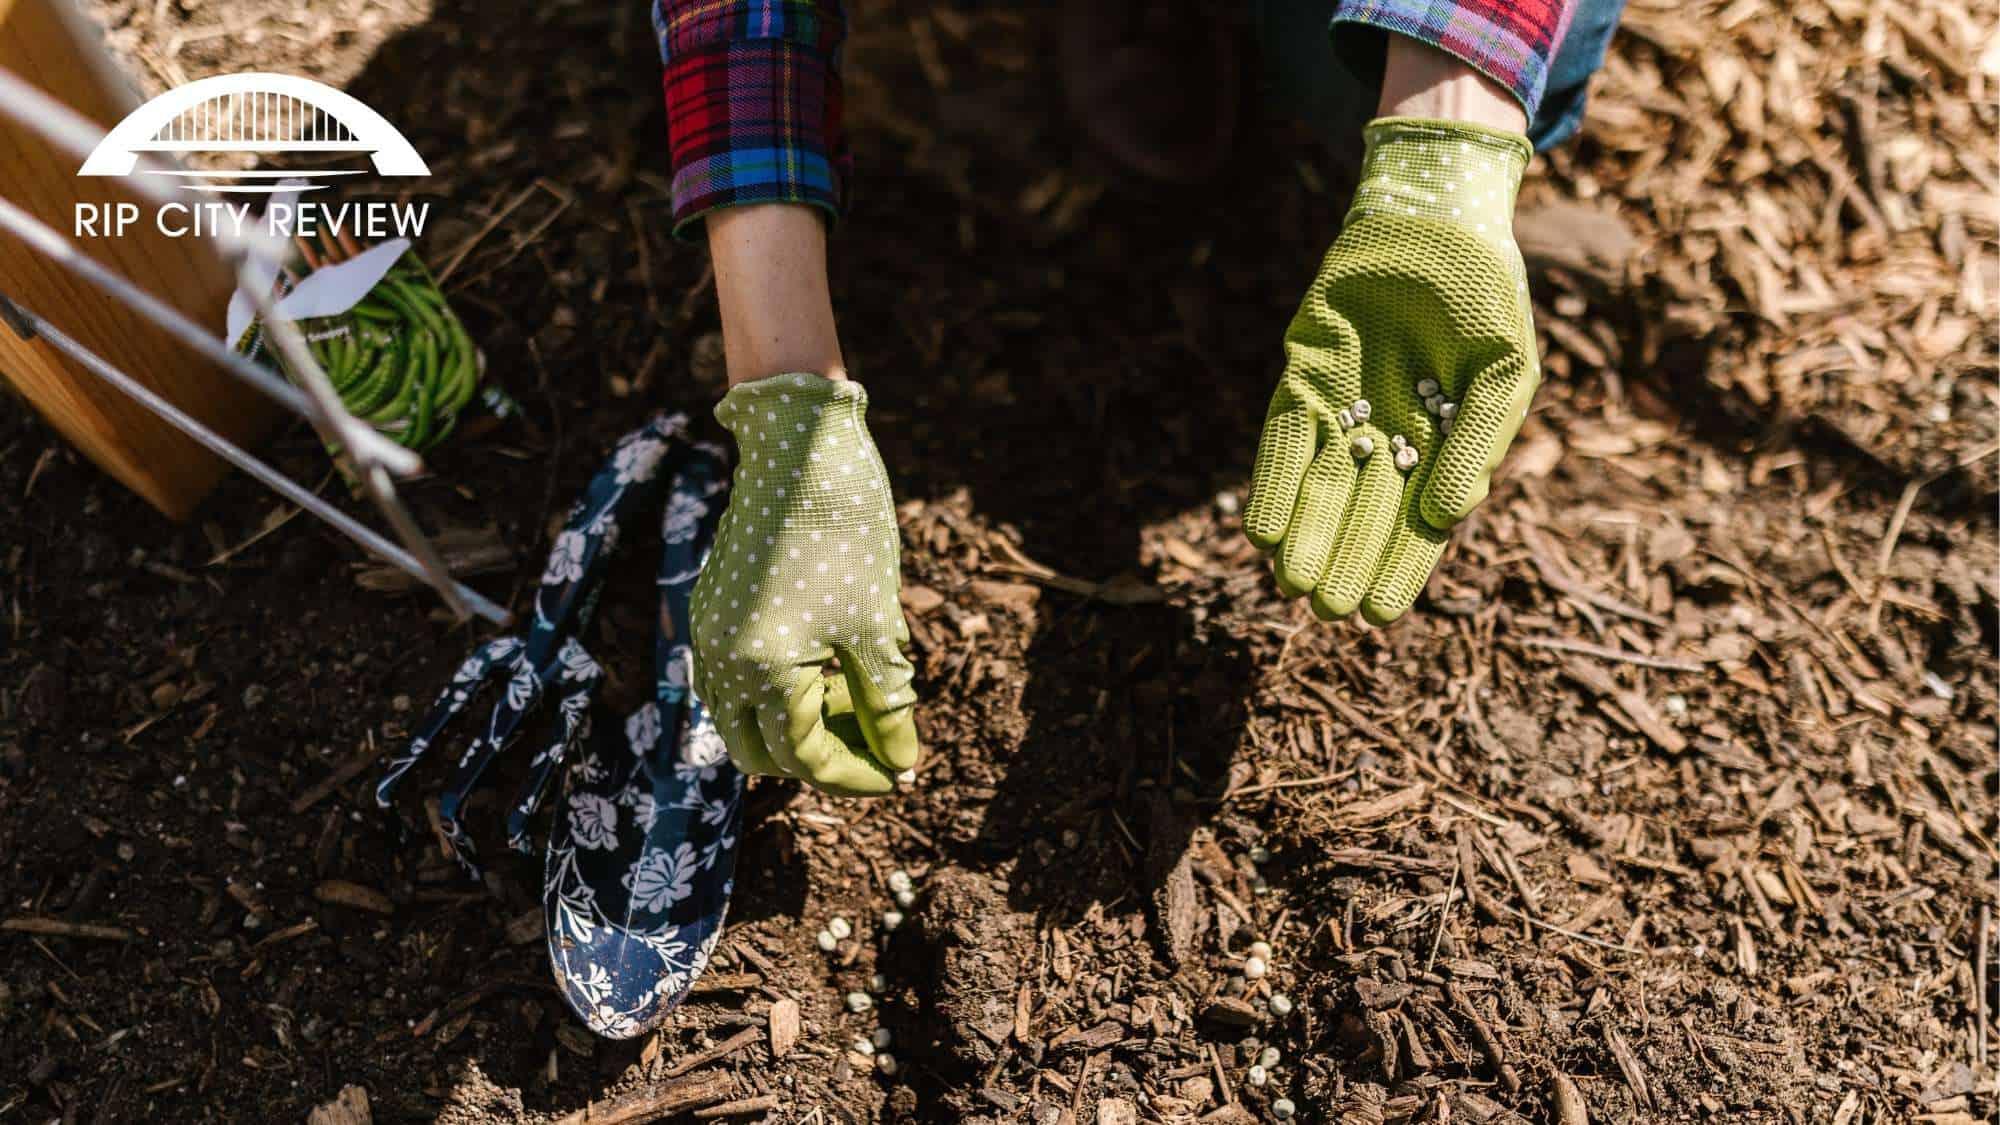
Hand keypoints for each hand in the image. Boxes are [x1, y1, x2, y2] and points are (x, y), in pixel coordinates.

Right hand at [690, 373, 920, 795]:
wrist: (798, 444)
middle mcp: (722, 662)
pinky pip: (734, 681)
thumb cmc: (845, 530)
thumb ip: (886, 702)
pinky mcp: (711, 611)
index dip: (858, 774)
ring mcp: (709, 635)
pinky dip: (776, 694)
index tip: (900, 775)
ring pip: (742, 720)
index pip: (806, 759)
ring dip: (794, 729)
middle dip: (820, 761)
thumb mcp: (876, 623)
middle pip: (763, 754)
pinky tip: (825, 669)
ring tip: (853, 705)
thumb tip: (902, 760)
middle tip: (875, 747)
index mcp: (761, 670)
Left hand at [1243, 116, 1537, 623]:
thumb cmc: (1483, 295)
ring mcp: (1341, 408)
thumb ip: (1479, 443)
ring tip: (1294, 585)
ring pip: (1318, 487)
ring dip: (1306, 536)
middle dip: (1344, 562)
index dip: (1398, 569)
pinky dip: (1275, 482)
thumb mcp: (1503, 371)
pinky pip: (1284, 439)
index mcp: (1441, 446)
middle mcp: (1386, 437)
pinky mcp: (1303, 377)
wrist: (1433, 219)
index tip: (1382, 616)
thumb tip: (1449, 519)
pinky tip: (1263, 530)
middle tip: (1327, 613)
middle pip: (1361, 514)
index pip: (1416, 524)